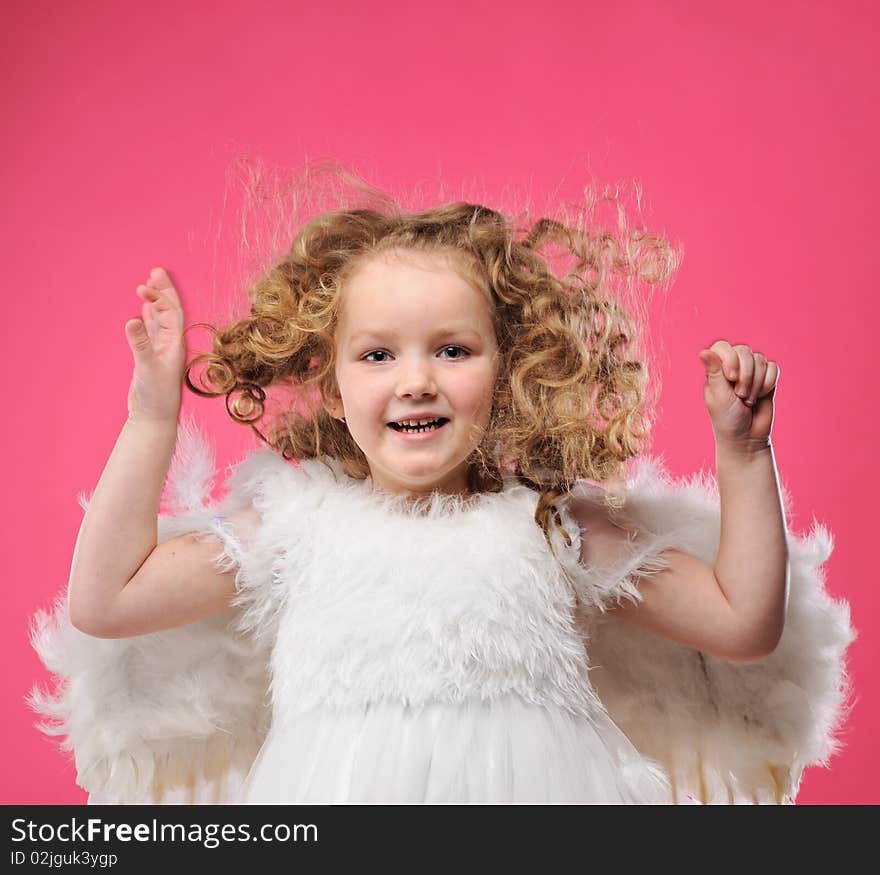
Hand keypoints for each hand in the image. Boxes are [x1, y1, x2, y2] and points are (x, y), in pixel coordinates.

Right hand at [125, 267, 186, 422]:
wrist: (154, 419)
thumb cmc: (156, 398)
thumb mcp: (146, 370)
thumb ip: (140, 345)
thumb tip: (132, 320)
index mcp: (175, 345)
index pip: (171, 313)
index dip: (161, 297)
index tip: (144, 286)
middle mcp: (171, 344)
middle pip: (170, 311)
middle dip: (164, 291)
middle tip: (156, 271)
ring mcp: (162, 350)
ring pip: (160, 319)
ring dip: (156, 301)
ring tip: (150, 283)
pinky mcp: (152, 357)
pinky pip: (152, 331)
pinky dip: (149, 317)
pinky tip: (145, 309)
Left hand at [697, 340, 778, 450]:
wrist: (747, 437)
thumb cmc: (727, 418)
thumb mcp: (718, 395)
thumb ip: (714, 371)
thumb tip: (703, 351)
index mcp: (715, 369)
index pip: (722, 346)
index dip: (730, 359)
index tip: (731, 378)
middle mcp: (733, 366)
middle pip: (744, 351)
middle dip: (745, 375)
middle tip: (739, 395)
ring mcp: (751, 371)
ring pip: (760, 359)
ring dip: (756, 383)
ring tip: (748, 400)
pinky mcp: (767, 378)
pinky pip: (773, 368)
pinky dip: (768, 383)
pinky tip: (761, 395)